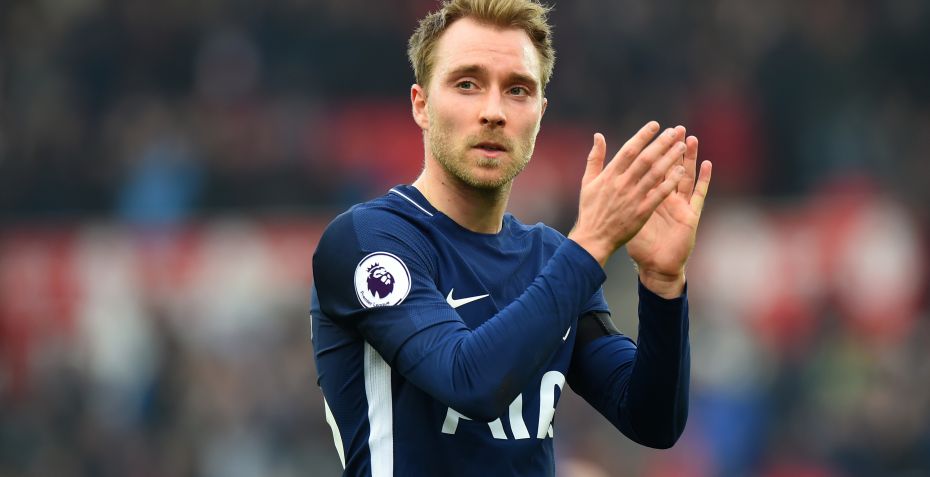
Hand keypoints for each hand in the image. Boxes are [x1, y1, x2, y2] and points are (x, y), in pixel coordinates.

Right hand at [568, 122, 689, 267]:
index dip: (643, 136)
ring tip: (682, 146)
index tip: (655, 125)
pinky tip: (681, 171)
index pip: (629, 150)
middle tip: (675, 131)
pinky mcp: (641, 212)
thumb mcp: (588, 181)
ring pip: (655, 174)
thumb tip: (598, 135)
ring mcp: (632, 198)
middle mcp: (622, 184)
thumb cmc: (590, 209)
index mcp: (609, 175)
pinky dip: (670, 182)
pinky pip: (659, 194)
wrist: (593, 238)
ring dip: (670, 158)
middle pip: (645, 159)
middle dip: (661, 143)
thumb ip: (595, 157)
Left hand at [626, 126, 711, 297]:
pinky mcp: (690, 216)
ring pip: (686, 176)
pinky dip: (704, 180)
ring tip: (691, 139)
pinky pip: (699, 195)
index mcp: (649, 196)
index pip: (650, 169)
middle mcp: (666, 198)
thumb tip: (608, 183)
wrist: (656, 266)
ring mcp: (680, 205)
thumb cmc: (641, 245)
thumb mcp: (627, 219)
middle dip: (671, 149)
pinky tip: (708, 165)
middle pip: (669, 169)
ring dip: (689, 158)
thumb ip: (619, 199)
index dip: (651, 151)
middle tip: (675, 129)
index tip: (652, 132)